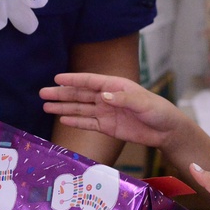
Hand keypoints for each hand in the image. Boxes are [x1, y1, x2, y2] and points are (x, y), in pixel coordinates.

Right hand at [40, 73, 186, 149]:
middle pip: (80, 95)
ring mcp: (106, 112)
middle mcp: (107, 97)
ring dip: (63, 107)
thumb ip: (124, 98)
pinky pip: (87, 123)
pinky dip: (75, 121)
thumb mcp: (143, 102)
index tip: (56, 78)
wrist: (166, 131)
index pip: (90, 81)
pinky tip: (62, 119)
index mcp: (115, 86)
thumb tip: (103, 95)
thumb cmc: (158, 110)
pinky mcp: (107, 127)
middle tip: (42, 93)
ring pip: (80, 109)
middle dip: (61, 94)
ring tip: (46, 105)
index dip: (73, 80)